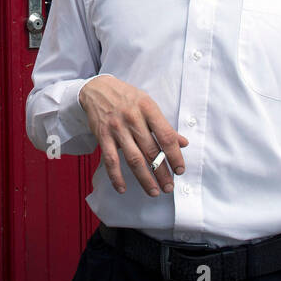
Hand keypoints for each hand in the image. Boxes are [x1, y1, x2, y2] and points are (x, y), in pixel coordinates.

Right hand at [78, 74, 188, 196]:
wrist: (97, 89)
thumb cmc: (127, 97)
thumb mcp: (148, 105)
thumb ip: (164, 125)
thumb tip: (183, 143)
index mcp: (148, 108)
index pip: (166, 136)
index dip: (175, 155)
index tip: (180, 170)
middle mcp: (133, 118)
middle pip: (151, 151)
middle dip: (162, 172)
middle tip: (169, 187)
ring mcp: (117, 128)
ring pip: (133, 159)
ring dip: (145, 178)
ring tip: (154, 191)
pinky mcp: (102, 136)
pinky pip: (110, 160)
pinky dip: (116, 176)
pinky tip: (122, 188)